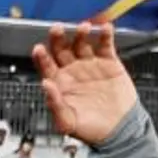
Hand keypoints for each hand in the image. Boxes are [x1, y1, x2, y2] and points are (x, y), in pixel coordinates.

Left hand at [32, 23, 135, 145]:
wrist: (118, 130)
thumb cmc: (89, 129)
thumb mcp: (67, 122)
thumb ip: (55, 104)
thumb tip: (45, 84)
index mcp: (58, 83)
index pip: (46, 66)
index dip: (41, 57)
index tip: (39, 49)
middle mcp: (71, 71)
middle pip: (61, 50)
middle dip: (58, 39)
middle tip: (57, 29)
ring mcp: (89, 65)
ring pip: (81, 44)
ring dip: (80, 34)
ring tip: (83, 27)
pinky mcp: (109, 63)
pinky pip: (105, 46)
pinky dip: (105, 36)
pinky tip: (105, 28)